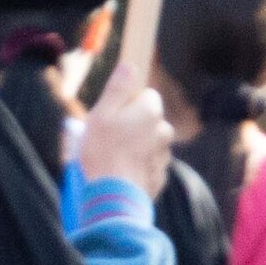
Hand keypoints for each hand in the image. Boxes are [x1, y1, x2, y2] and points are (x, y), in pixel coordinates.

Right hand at [76, 66, 174, 199]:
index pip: (146, 95)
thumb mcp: (101, 114)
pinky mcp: (160, 176)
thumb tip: (130, 66)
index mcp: (151, 111)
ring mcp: (164, 155)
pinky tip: (120, 174)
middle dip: (132, 125)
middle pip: (148, 119)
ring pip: (148, 142)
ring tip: (113, 159)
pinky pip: (148, 164)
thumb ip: (118, 88)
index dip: (127, 103)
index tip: (112, 115)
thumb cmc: (103, 153)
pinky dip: (137, 166)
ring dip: (135, 147)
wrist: (113, 198)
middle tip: (108, 138)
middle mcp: (164, 130)